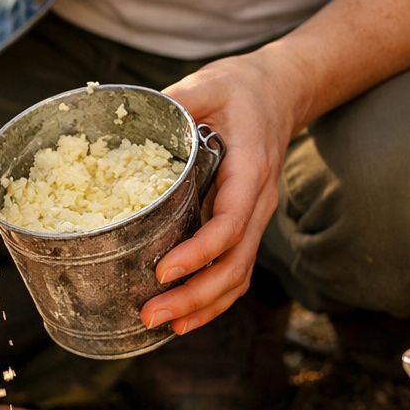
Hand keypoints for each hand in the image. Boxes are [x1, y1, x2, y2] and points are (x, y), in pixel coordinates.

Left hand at [140, 51, 304, 333]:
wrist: (280, 92)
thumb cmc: (240, 89)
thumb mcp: (207, 84)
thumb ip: (176, 102)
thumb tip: (130, 122)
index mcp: (249, 169)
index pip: (229, 222)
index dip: (199, 253)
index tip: (163, 271)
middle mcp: (257, 201)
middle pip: (234, 264)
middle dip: (194, 296)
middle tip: (151, 314)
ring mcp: (255, 218)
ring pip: (238, 276)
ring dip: (203, 307)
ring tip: (162, 326)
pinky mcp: (245, 225)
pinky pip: (235, 271)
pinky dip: (213, 300)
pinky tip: (184, 318)